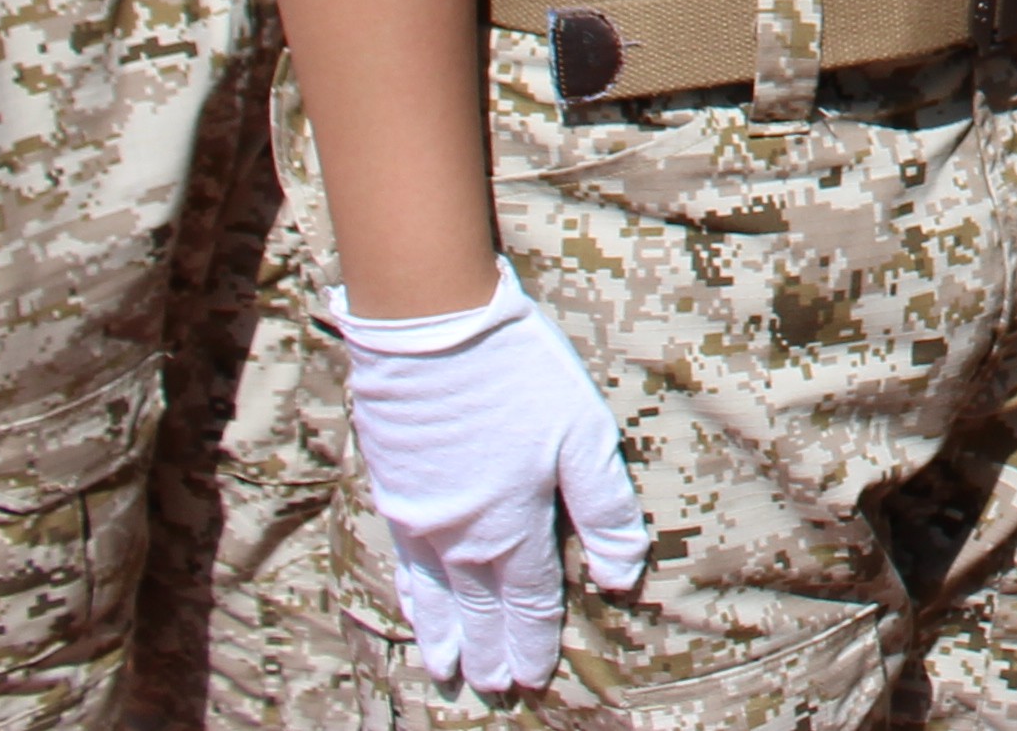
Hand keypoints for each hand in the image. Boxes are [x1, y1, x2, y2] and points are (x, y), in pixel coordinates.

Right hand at [338, 264, 647, 694]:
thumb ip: (605, 510)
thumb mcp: (582, 435)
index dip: (534, 643)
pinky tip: (413, 608)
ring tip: (451, 673)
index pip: (529, 603)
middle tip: (494, 689)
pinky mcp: (393, 493)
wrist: (429, 328)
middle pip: (481, 610)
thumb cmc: (517, 373)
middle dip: (491, 651)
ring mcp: (422, 519)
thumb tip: (623, 577)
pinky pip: (403, 566)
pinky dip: (412, 599)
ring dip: (448, 638)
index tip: (533, 680)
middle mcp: (463, 538)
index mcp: (514, 526)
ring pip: (437, 597)